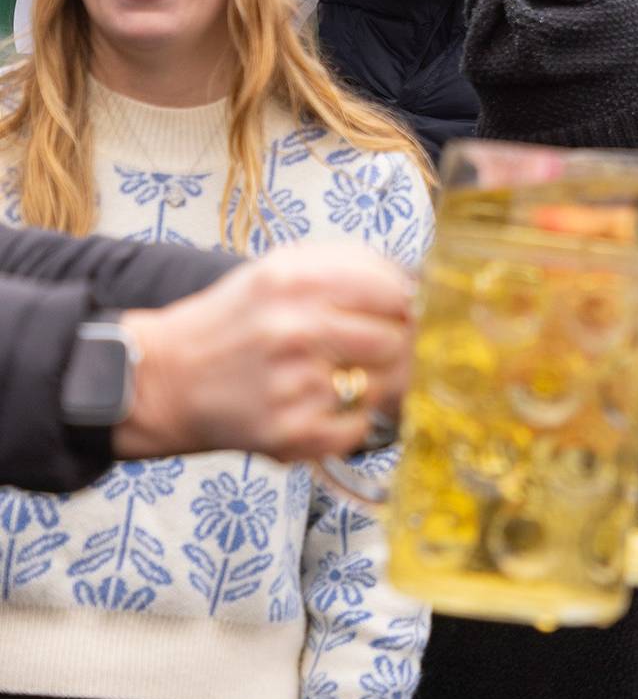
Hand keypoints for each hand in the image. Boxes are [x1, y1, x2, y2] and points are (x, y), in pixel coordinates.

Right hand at [114, 243, 413, 462]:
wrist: (161, 379)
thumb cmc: (231, 323)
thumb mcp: (277, 271)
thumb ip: (345, 266)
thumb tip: (414, 281)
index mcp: (296, 279)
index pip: (393, 290)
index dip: (404, 303)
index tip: (399, 313)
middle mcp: (296, 328)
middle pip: (396, 339)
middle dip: (394, 346)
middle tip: (373, 351)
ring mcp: (294, 383)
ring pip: (384, 385)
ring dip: (376, 384)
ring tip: (346, 378)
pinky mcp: (289, 432)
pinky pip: (359, 428)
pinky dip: (350, 422)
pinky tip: (322, 407)